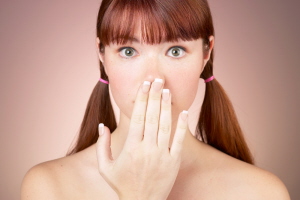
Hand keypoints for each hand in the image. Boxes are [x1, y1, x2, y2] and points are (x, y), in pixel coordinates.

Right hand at [96, 79, 187, 199]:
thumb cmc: (122, 184)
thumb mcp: (105, 167)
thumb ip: (102, 145)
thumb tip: (102, 125)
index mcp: (130, 148)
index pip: (137, 117)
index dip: (141, 99)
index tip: (144, 85)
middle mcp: (147, 149)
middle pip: (152, 117)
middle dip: (155, 96)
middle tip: (157, 80)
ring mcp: (162, 155)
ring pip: (165, 125)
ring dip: (166, 106)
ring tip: (167, 90)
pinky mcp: (174, 161)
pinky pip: (180, 140)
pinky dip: (182, 126)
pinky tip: (184, 112)